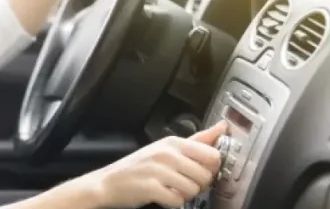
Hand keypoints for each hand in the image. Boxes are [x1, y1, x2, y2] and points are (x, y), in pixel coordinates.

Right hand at [83, 121, 227, 207]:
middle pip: (206, 175)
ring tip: (169, 189)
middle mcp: (166, 153)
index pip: (212, 154)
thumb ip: (197, 141)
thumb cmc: (139, 167)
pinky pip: (178, 201)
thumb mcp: (166, 148)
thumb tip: (222, 127)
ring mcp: (158, 170)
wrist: (107, 183)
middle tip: (181, 182)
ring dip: (184, 194)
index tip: (200, 171)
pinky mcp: (151, 188)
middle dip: (197, 184)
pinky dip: (172, 202)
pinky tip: (162, 196)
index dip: (211, 168)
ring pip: (194, 190)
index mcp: (173, 142)